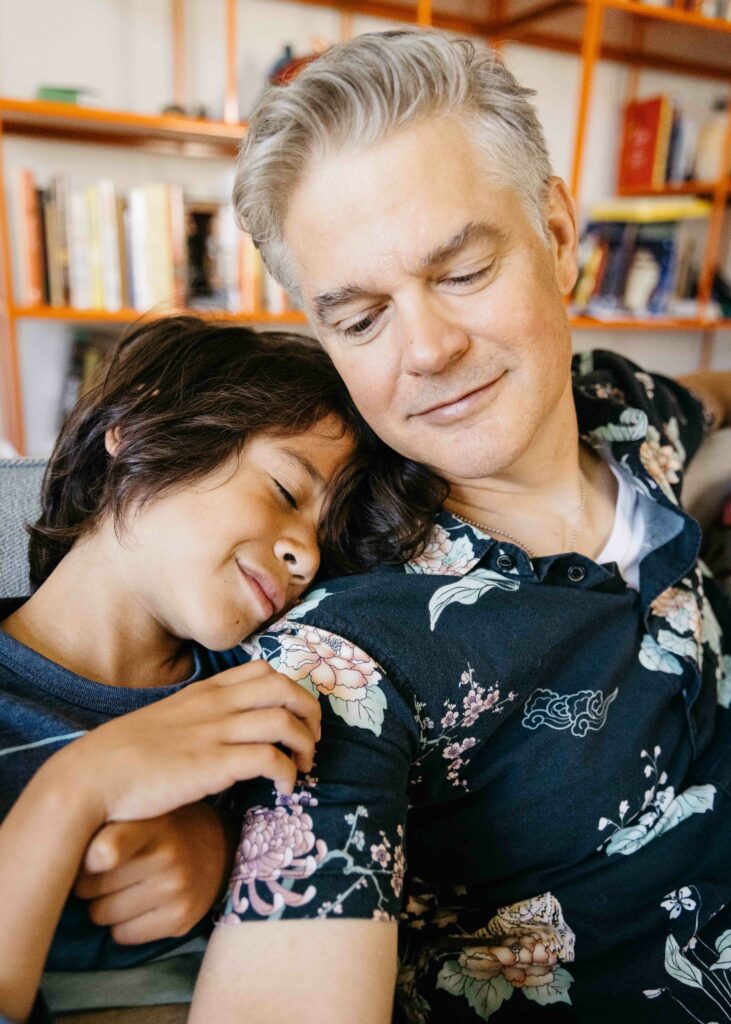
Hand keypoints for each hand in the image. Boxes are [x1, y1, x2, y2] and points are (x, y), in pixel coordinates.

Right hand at [50, 660, 320, 825]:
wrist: (92, 776)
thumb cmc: (125, 756)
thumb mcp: (168, 721)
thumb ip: (200, 718)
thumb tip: (226, 733)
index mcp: (204, 691)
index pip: (263, 671)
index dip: (292, 690)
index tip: (297, 716)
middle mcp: (215, 705)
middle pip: (285, 688)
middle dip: (311, 711)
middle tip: (312, 740)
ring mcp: (215, 733)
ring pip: (285, 720)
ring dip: (306, 744)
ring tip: (304, 766)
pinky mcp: (214, 766)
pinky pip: (270, 759)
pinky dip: (289, 773)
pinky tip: (285, 788)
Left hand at [74, 802, 232, 944]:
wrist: (218, 847)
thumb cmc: (162, 828)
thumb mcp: (142, 812)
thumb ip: (107, 824)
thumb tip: (65, 855)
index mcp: (152, 822)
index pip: (110, 847)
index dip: (90, 858)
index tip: (88, 860)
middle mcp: (168, 855)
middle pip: (90, 887)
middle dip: (89, 882)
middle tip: (105, 870)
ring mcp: (177, 889)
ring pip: (102, 915)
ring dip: (103, 905)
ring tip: (122, 887)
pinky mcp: (181, 919)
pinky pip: (123, 936)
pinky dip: (121, 925)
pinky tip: (137, 905)